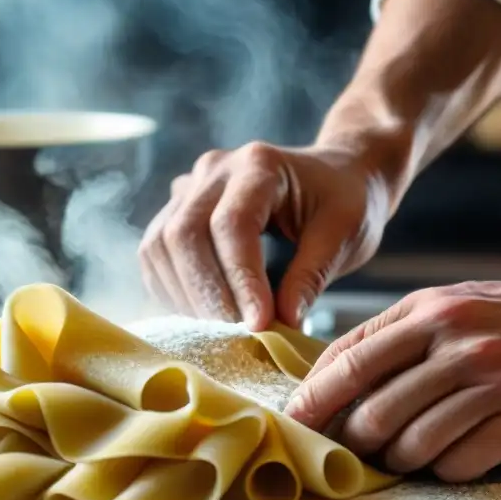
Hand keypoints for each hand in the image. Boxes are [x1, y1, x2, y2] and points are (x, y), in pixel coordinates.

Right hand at [137, 142, 394, 330]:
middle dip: (207, 294)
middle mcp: (214, 170)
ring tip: (223, 329)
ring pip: (160, 247)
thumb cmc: (345, 202)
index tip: (260, 324)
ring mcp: (188, 189)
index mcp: (259, 165)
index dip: (241, 279)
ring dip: (186, 297)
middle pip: (184, 234)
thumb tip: (282, 323)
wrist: (333, 175)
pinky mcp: (174, 213)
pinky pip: (155, 257)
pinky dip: (173, 292)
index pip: (232, 225)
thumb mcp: (344, 235)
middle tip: (237, 334)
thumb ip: (311, 276)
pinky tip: (204, 315)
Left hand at [283, 279, 500, 481]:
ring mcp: (496, 383)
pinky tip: (453, 454)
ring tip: (407, 452)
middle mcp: (460, 345)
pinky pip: (460, 464)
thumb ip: (387, 336)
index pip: (350, 362)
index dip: (314, 399)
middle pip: (376, 413)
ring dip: (400, 460)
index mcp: (429, 313)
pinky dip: (445, 469)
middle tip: (356, 449)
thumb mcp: (442, 305)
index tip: (293, 423)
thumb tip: (323, 380)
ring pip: (414, 445)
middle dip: (355, 441)